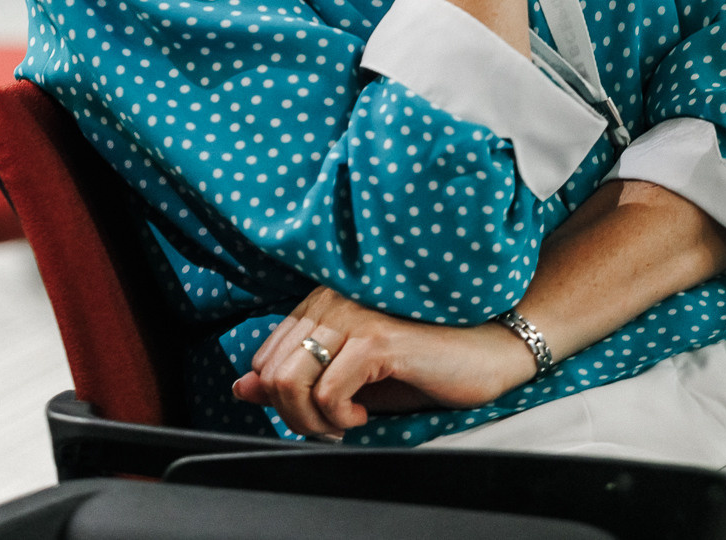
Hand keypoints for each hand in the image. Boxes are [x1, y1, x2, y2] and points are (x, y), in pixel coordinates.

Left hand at [232, 286, 535, 437]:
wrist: (484, 352)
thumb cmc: (420, 364)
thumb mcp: (350, 378)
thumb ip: (294, 378)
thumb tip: (241, 387)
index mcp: (321, 301)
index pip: (265, 358)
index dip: (281, 400)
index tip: (317, 415)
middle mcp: (330, 299)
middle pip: (273, 373)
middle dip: (294, 416)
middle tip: (332, 426)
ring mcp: (352, 315)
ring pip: (290, 382)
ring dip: (314, 421)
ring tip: (347, 422)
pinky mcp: (376, 338)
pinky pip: (327, 393)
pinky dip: (339, 419)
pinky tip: (364, 414)